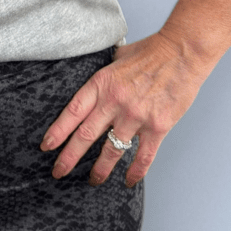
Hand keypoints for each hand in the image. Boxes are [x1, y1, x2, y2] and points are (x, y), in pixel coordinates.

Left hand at [40, 32, 207, 186]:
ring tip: (93, 180)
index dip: (58, 131)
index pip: (72, 111)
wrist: (183, 51)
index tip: (47, 145)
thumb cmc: (153, 50)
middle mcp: (115, 101)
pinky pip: (143, 156)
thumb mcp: (119, 56)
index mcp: (102, 83)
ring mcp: (136, 116)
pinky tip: (129, 180)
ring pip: (111, 151)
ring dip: (100, 169)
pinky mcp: (157, 126)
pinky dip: (135, 172)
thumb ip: (106, 74)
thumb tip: (98, 83)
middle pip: (85, 135)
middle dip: (69, 157)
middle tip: (58, 171)